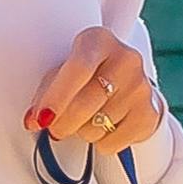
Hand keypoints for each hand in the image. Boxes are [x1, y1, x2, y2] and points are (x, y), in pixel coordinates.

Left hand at [26, 28, 162, 161]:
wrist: (126, 82)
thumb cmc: (85, 76)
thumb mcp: (63, 72)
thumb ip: (47, 93)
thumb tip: (33, 121)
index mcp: (99, 40)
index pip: (79, 68)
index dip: (58, 96)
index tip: (42, 119)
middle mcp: (126, 58)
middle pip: (86, 103)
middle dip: (63, 123)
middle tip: (54, 128)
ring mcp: (141, 86)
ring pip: (97, 127)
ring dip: (82, 131)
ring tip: (86, 119)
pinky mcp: (150, 113)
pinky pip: (113, 142)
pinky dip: (101, 143)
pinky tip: (104, 127)